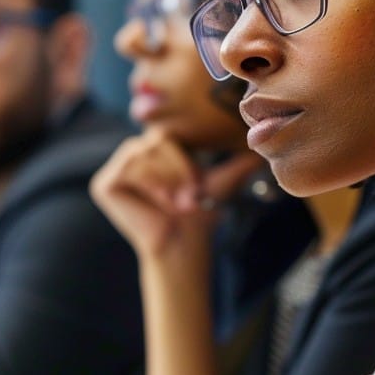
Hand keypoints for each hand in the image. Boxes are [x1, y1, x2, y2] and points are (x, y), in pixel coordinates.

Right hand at [90, 127, 259, 261]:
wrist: (185, 243)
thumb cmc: (200, 211)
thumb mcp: (221, 176)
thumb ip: (240, 157)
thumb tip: (271, 139)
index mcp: (155, 147)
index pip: (170, 130)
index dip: (187, 156)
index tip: (197, 185)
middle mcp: (132, 154)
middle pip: (157, 138)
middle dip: (179, 167)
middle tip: (189, 196)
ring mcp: (115, 168)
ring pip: (144, 152)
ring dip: (168, 179)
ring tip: (177, 202)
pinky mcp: (104, 185)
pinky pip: (129, 167)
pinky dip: (149, 183)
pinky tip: (159, 202)